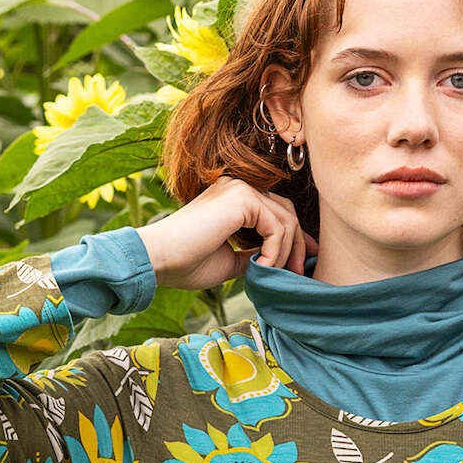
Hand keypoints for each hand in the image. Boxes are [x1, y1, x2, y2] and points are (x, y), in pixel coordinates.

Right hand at [139, 176, 316, 289]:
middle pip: (286, 212)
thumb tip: (276, 262)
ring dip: (286, 253)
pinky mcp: (242, 198)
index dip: (295, 238)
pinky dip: (275, 251)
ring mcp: (240, 189)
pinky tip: (262, 267)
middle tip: (298, 274)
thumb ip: (253, 255)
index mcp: (234, 199)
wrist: (160, 259)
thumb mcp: (230, 261)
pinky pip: (276, 226)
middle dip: (297, 245)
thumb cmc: (186, 263)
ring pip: (285, 220)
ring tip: (272, 275)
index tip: (302, 263)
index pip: (275, 212)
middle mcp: (239, 188)